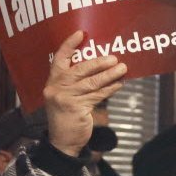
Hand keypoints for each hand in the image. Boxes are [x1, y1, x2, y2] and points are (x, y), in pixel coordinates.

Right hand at [44, 31, 126, 156]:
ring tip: (123, 68)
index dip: (69, 45)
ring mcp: (64, 98)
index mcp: (52, 81)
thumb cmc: (68, 117)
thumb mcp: (67, 96)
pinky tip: (120, 83)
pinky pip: (97, 95)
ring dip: (109, 75)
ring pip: (91, 82)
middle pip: (79, 69)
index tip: (81, 33)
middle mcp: (55, 88)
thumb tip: (103, 67)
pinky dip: (110, 89)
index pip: (59, 59)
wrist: (63, 142)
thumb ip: (78, 83)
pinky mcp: (75, 108)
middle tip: (114, 57)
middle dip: (98, 62)